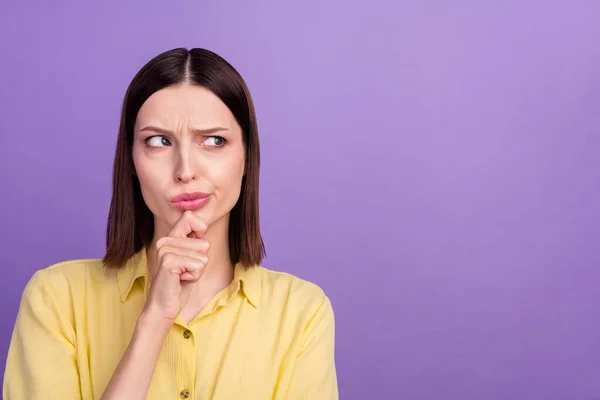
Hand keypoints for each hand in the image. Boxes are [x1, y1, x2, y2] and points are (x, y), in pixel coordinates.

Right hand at [142, 211, 209, 326]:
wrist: (163, 308)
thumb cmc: (178, 285)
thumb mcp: (190, 260)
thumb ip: (194, 242)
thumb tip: (203, 225)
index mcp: (169, 238)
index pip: (190, 217)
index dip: (201, 231)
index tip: (194, 251)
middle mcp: (165, 241)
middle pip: (204, 243)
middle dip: (200, 262)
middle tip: (184, 272)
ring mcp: (165, 250)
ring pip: (203, 256)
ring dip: (197, 271)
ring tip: (181, 277)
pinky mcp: (168, 262)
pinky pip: (199, 265)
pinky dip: (194, 277)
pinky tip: (180, 281)